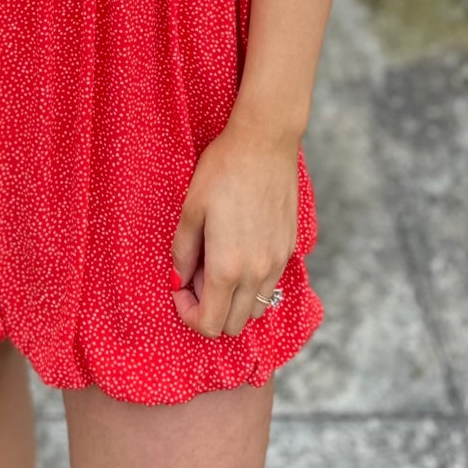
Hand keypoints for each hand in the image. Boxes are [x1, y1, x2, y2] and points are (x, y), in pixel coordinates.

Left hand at [170, 114, 300, 337]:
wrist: (265, 142)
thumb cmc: (223, 170)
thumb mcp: (191, 209)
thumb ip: (183, 252)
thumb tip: (178, 280)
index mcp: (228, 268)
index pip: (210, 324)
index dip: (188, 314)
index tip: (180, 288)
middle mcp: (257, 273)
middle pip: (233, 325)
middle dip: (210, 310)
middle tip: (197, 275)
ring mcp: (277, 262)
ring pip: (255, 309)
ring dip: (233, 300)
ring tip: (218, 263)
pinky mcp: (289, 248)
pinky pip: (270, 284)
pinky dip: (251, 283)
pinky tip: (239, 250)